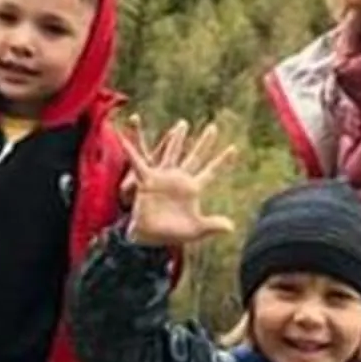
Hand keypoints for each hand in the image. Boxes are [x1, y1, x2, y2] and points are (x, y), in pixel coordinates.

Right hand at [122, 118, 238, 251]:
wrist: (149, 237)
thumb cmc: (172, 233)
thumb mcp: (195, 229)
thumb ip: (213, 225)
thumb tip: (232, 227)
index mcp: (192, 189)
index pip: (210, 172)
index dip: (222, 161)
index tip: (234, 148)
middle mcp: (179, 179)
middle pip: (195, 156)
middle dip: (204, 143)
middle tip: (213, 127)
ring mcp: (163, 177)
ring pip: (172, 153)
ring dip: (177, 139)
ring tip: (183, 124)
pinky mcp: (147, 180)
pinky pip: (138, 163)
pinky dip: (131, 150)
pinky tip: (126, 138)